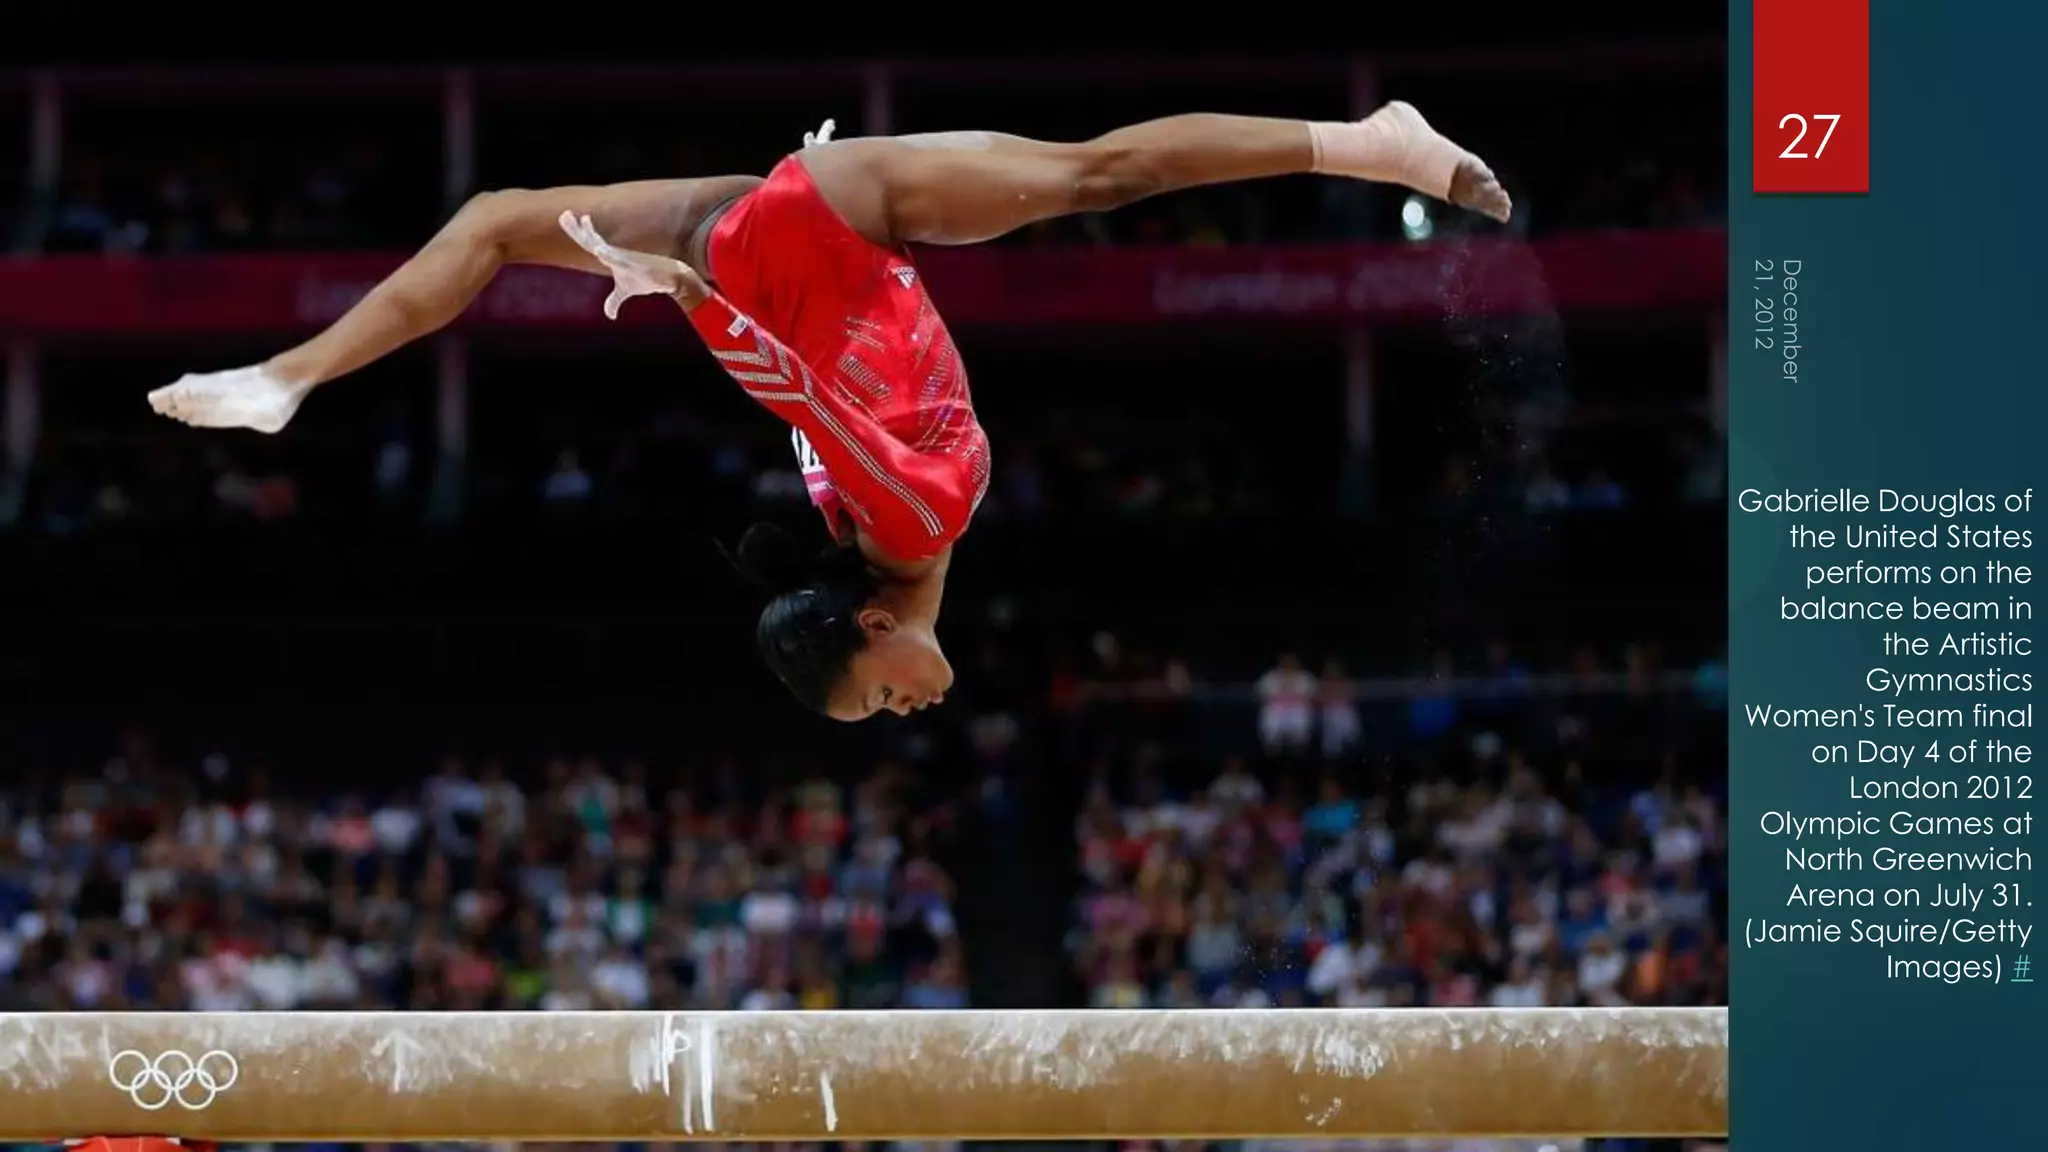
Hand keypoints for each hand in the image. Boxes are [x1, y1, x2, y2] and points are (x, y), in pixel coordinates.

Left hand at [557, 211, 710, 317]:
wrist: (670, 279)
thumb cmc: (646, 280)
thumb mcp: (625, 291)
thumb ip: (614, 301)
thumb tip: (609, 315)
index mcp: (610, 257)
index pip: (589, 243)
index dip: (577, 232)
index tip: (565, 216)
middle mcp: (615, 254)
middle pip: (591, 241)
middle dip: (576, 229)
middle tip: (564, 214)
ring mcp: (624, 258)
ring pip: (603, 247)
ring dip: (592, 236)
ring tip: (581, 221)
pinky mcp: (635, 264)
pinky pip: (620, 259)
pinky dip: (609, 255)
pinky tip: (599, 250)